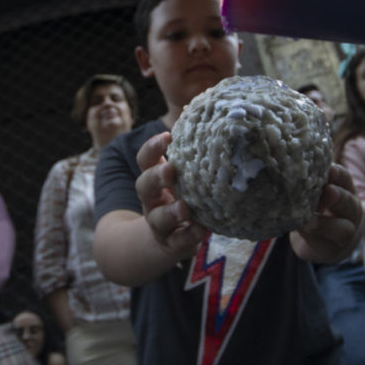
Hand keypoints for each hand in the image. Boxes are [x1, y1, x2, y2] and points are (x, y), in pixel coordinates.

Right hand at [135, 132, 207, 260]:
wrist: (166, 240)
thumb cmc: (182, 196)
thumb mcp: (183, 177)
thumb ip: (194, 157)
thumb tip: (221, 121)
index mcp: (154, 178)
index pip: (145, 159)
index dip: (152, 148)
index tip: (168, 136)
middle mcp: (151, 200)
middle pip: (144, 186)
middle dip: (156, 177)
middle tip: (170, 169)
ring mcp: (158, 223)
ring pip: (157, 218)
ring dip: (169, 212)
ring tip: (184, 208)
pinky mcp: (171, 243)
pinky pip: (177, 241)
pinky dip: (188, 236)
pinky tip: (202, 230)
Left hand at [291, 163, 362, 262]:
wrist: (326, 243)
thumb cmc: (318, 208)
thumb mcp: (317, 193)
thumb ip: (309, 183)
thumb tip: (285, 165)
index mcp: (346, 190)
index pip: (345, 179)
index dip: (338, 174)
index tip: (329, 169)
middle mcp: (351, 210)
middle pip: (349, 203)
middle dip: (339, 197)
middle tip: (327, 191)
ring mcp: (346, 231)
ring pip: (342, 228)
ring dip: (324, 223)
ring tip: (309, 221)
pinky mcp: (334, 248)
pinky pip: (325, 242)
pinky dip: (313, 237)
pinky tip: (302, 231)